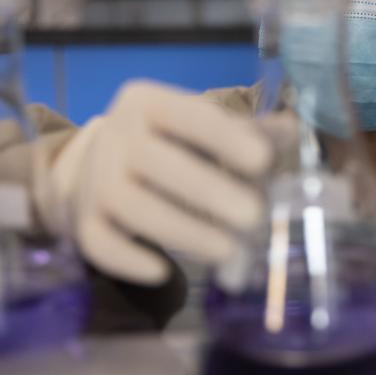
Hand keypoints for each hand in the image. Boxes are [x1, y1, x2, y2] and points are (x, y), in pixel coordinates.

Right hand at [45, 81, 270, 284]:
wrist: (97, 164)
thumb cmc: (169, 144)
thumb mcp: (204, 127)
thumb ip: (250, 132)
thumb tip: (292, 131)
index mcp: (148, 102)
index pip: (189, 115)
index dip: (226, 138)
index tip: (264, 162)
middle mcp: (115, 135)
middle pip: (157, 162)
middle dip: (209, 191)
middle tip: (255, 217)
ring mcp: (94, 178)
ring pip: (131, 206)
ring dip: (183, 231)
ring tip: (229, 251)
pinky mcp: (83, 220)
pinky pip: (100, 243)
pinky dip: (130, 261)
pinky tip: (165, 272)